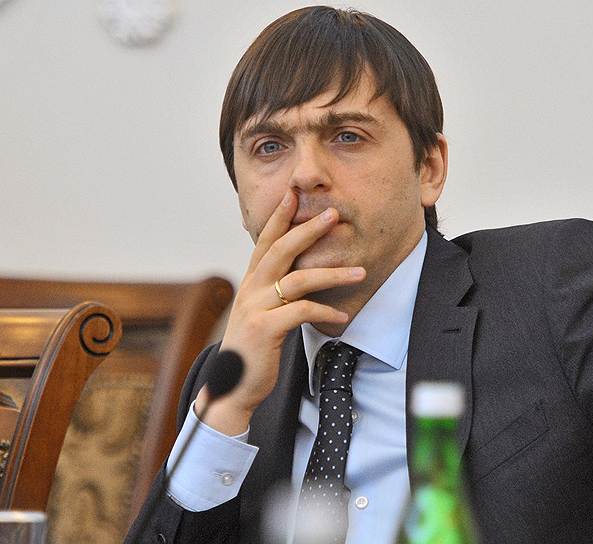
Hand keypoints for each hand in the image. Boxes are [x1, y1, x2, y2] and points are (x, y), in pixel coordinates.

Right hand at [196, 189, 365, 434]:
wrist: (232, 386)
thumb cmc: (254, 348)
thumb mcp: (262, 312)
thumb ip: (275, 291)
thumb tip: (299, 275)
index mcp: (251, 282)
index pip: (265, 241)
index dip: (279, 217)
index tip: (294, 195)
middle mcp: (250, 289)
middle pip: (281, 250)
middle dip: (309, 230)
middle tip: (334, 215)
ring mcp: (256, 308)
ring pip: (298, 280)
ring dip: (333, 274)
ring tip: (360, 272)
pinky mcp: (265, 329)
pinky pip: (302, 313)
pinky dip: (326, 312)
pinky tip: (343, 316)